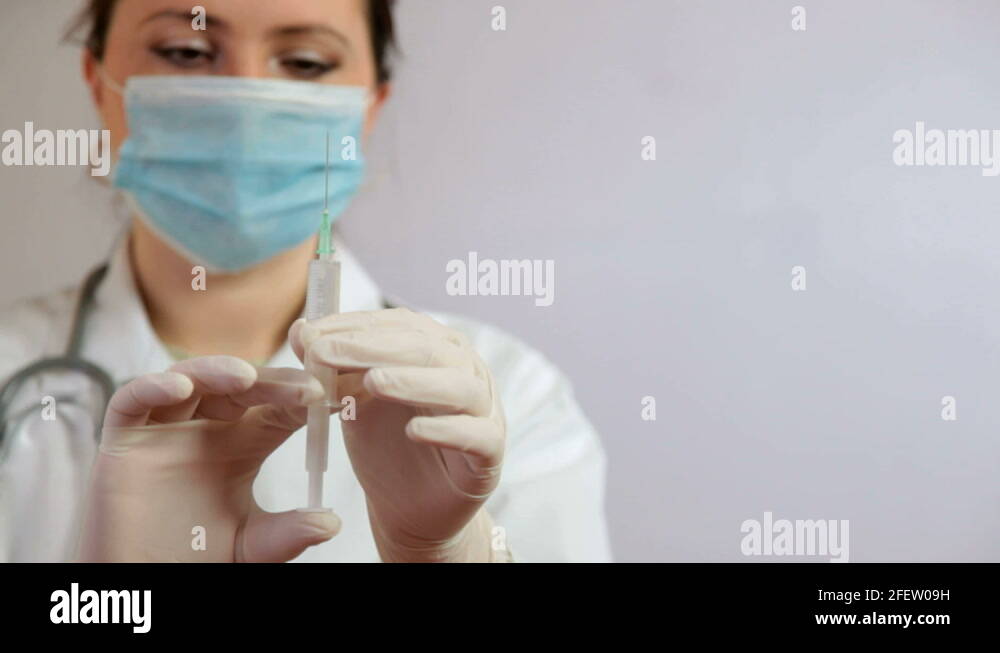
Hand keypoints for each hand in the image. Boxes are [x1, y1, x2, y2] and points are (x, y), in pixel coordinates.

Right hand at [77, 356, 340, 561]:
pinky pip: (132, 399)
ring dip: (217, 371)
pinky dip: (154, 387)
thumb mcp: (252, 546)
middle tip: (304, 388)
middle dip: (272, 383)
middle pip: (241, 386)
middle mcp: (206, 426)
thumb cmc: (196, 555)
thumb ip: (287, 534)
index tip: (333, 399)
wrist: (145, 581)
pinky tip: (182, 388)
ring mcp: (164, 427)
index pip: (278, 406)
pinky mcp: (122, 438)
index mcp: (243, 441)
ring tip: (248, 377)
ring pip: (190, 379)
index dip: (302, 397)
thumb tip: (330, 523)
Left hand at [290, 308, 506, 561]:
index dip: (354, 325)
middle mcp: (465, 370)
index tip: (310, 334)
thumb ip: (334, 368)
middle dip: (372, 348)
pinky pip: (477, 436)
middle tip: (326, 353)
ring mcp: (483, 409)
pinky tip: (414, 430)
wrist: (411, 509)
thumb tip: (301, 329)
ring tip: (373, 382)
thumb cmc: (385, 446)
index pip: (399, 324)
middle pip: (426, 348)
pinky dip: (447, 430)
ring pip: (458, 386)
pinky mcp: (491, 452)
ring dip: (414, 381)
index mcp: (435, 348)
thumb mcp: (352, 402)